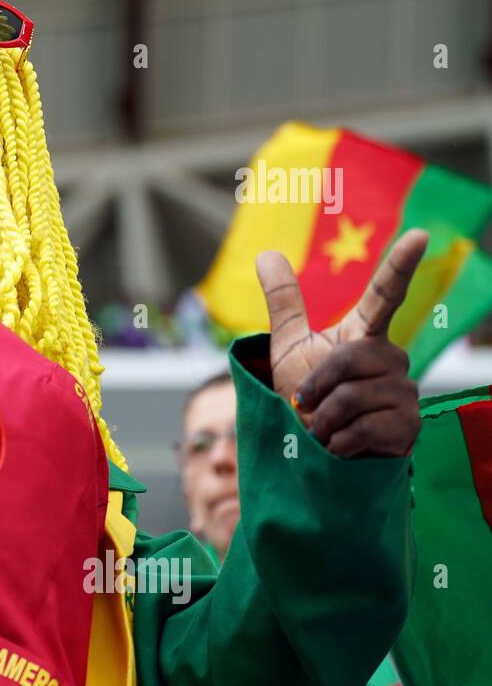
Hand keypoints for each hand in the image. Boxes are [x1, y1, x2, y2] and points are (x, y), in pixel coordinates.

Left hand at [256, 229, 426, 457]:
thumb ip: (284, 303)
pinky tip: (340, 445)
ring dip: (322, 418)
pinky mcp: (408, 427)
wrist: (317, 451)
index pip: (385, 295)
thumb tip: (266, 251)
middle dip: (315, 386)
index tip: (420, 235)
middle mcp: (391, 359)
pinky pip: (363, 428)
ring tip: (323, 428)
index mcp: (364, 335)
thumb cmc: (309, 398)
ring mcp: (405, 393)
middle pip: (348, 358)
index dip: (400, 265)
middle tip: (305, 406)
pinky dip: (337, 441)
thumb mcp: (291, 348)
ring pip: (353, 396)